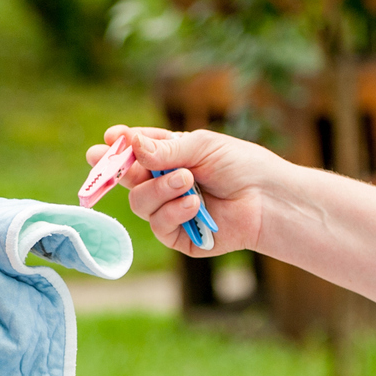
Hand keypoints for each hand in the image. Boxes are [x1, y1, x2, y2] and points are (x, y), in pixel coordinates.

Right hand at [86, 125, 279, 256]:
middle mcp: (166, 183)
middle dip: (116, 169)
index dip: (119, 146)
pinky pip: (158, 224)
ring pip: (139, 201)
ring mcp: (170, 211)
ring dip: (159, 189)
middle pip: (126, 178)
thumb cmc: (242, 167)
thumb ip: (163, 149)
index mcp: (170, 156)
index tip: (109, 139)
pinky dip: (173, 211)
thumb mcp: (201, 147)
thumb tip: (128, 143)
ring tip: (186, 180)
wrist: (269, 200)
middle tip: (106, 160)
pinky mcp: (179, 236)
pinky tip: (194, 204)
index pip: (136, 150)